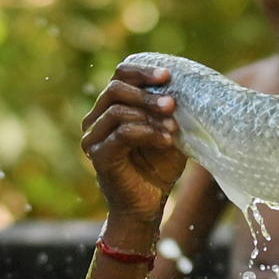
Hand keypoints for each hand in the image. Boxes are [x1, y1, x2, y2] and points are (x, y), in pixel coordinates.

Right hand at [81, 63, 187, 225]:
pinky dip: (147, 132)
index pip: (119, 77)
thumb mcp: (168, 132)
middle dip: (147, 93)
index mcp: (109, 109)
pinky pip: (122, 133)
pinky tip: (166, 140)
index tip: (168, 75)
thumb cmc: (158, 169)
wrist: (147, 206)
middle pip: (115, 89)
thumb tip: (185, 86)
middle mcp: (95, 120)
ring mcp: (93, 138)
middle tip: (172, 104)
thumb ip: (169, 111)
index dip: (142, 72)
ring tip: (173, 127)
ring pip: (118, 110)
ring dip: (149, 114)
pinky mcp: (98, 155)